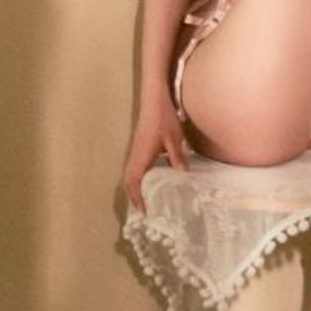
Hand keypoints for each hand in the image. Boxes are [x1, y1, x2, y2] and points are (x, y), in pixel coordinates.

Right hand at [123, 93, 190, 211]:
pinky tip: (148, 181)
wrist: (154, 100)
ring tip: (144, 200)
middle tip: (144, 211)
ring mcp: (135, 151)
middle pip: (129, 181)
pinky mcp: (138, 146)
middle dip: (134, 196)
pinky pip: (134, 167)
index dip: (137, 197)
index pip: (134, 181)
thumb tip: (182, 175)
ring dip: (134, 188)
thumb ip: (177, 157)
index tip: (144, 211)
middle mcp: (135, 155)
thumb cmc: (163, 118)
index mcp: (141, 156)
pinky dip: (137, 178)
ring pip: (130, 174)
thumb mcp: (174, 138)